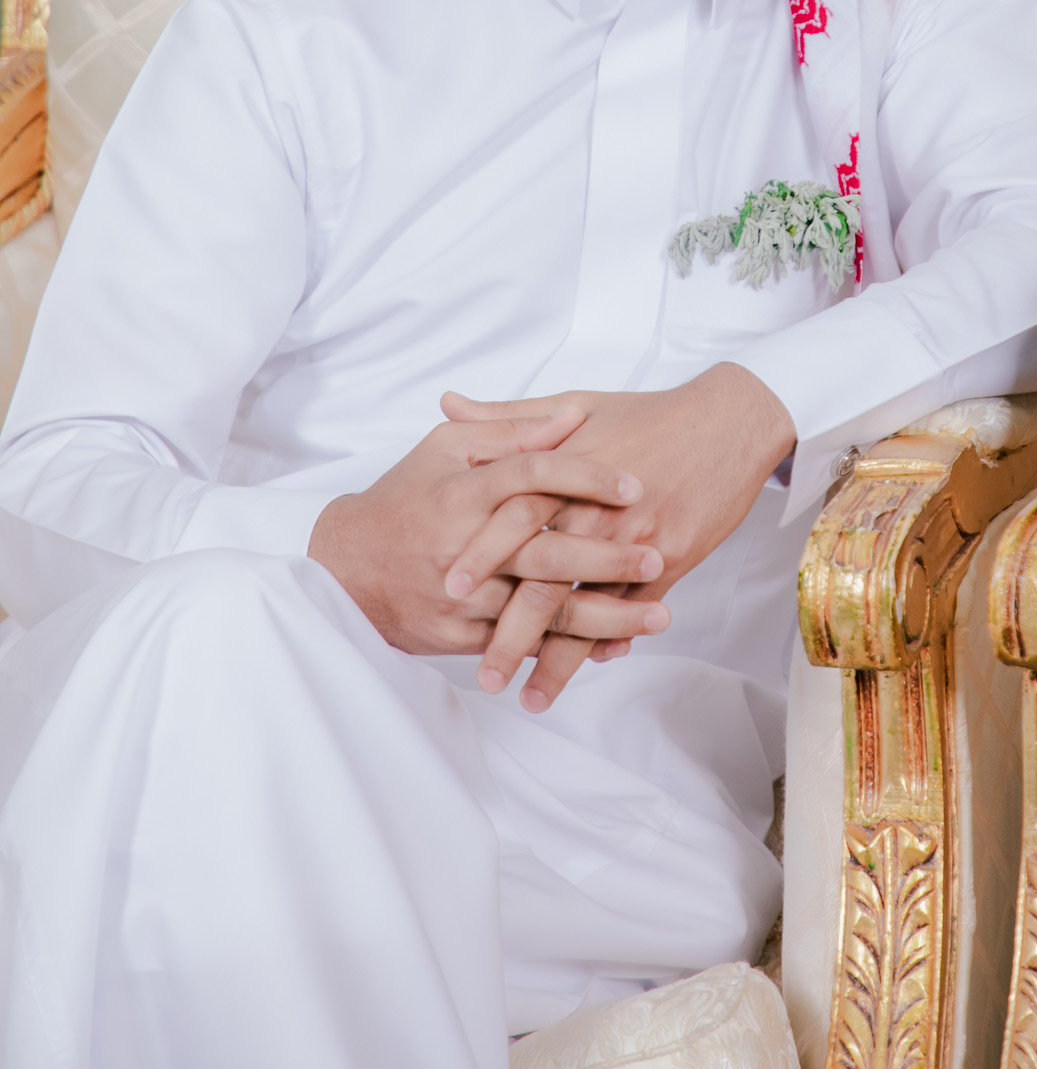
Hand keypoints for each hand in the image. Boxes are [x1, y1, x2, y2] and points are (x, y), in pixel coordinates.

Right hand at [308, 401, 667, 655]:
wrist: (346, 570)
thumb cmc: (404, 498)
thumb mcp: (445, 448)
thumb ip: (509, 431)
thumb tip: (571, 417)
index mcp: (463, 492)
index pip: (531, 478)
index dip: (585, 478)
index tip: (634, 484)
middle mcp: (464, 547)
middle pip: (544, 552)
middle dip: (606, 559)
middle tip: (658, 557)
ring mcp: (464, 598)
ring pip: (542, 612)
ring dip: (604, 617)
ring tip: (658, 617)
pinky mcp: (462, 636)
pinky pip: (522, 646)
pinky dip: (567, 651)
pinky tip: (612, 650)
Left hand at [441, 363, 795, 711]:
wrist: (726, 421)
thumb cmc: (646, 414)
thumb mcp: (574, 405)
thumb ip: (508, 416)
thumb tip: (448, 401)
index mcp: (567, 470)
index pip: (512, 517)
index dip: (480, 555)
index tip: (447, 591)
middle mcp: (597, 509)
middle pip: (546, 578)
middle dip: (512, 632)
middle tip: (484, 675)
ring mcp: (635, 539)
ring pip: (590, 608)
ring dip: (559, 659)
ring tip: (529, 697)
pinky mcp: (671, 558)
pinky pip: (635, 609)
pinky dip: (612, 639)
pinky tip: (589, 667)